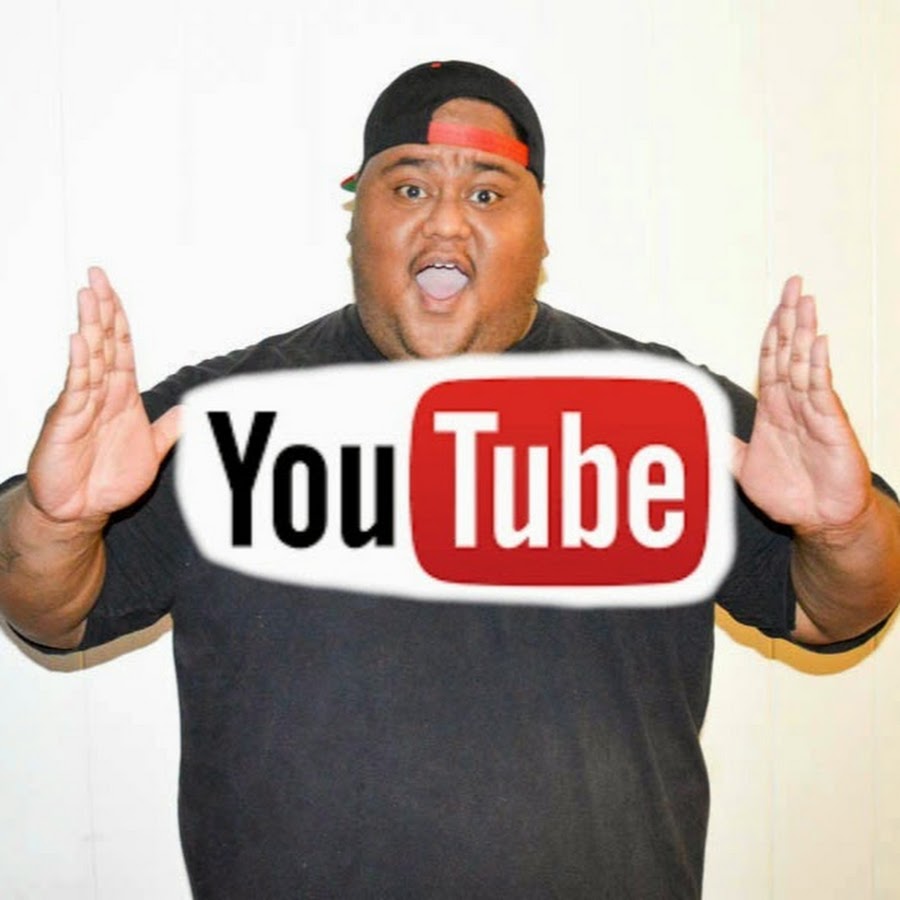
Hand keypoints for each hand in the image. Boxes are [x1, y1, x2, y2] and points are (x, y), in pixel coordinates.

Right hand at [25, 267, 180, 525]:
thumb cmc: (109, 479)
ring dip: (89, 326)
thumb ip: (170, 429)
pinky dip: (78, 364)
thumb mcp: (152, 451)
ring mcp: (80, 405)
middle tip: (96, 275)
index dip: (119, 318)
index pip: (121, 348)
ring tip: (87, 295)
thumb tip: (192, 410)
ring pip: (88, 358)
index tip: (112, 289)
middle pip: (102, 343)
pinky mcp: (66, 422)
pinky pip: (74, 389)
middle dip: (101, 308)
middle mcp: (99, 393)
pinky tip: (79, 341)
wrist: (82, 510)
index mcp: (121, 395)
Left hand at [732, 276, 871, 535]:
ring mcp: (814, 411)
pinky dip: (820, 366)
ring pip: (806, 363)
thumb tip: (694, 429)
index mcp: (773, 407)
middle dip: (791, 317)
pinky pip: (823, 391)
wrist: (818, 519)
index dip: (772, 332)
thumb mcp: (741, 467)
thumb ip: (720, 445)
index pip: (771, 360)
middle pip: (791, 351)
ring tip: (806, 301)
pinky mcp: (831, 425)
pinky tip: (819, 342)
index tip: (776, 305)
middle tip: (793, 284)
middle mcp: (794, 403)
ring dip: (805, 332)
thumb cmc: (788, 493)